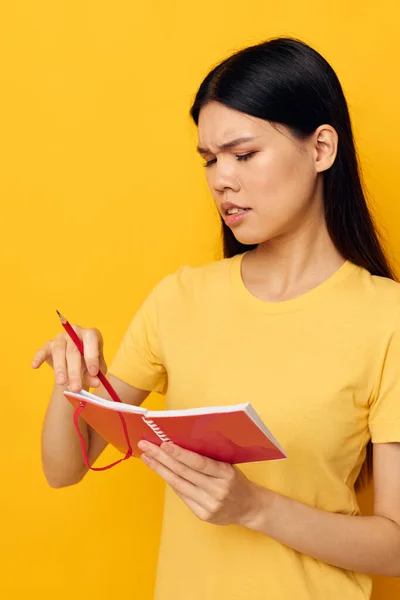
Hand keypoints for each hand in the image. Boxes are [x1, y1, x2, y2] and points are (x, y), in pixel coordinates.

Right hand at [32, 325, 106, 391]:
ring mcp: (61, 338)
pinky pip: (42, 350)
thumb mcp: (96, 370)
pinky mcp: (48, 345)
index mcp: (90, 334)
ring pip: (59, 350)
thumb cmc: (89, 363)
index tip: (93, 372)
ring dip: (60, 368)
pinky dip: (38, 357)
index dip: (92, 356)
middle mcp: (75, 332)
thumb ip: (96, 375)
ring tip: (62, 383)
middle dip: (75, 370)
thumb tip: (96, 382)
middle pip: (73, 349)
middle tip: (76, 387)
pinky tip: (35, 366)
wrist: (77, 363)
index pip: (91, 339)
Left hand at [137, 440, 264, 526]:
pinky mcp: (203, 515)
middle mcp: (217, 490)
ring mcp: (209, 504)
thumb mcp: (228, 466)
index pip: (198, 463)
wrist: (250, 507)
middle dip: (162, 458)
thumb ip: (208, 459)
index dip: (179, 453)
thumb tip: (180, 447)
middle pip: (184, 472)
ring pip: (179, 485)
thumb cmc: (236, 481)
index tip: (163, 443)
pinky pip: (183, 496)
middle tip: (146, 446)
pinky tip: (161, 471)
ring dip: (160, 470)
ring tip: (147, 457)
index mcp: (225, 473)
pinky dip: (171, 482)